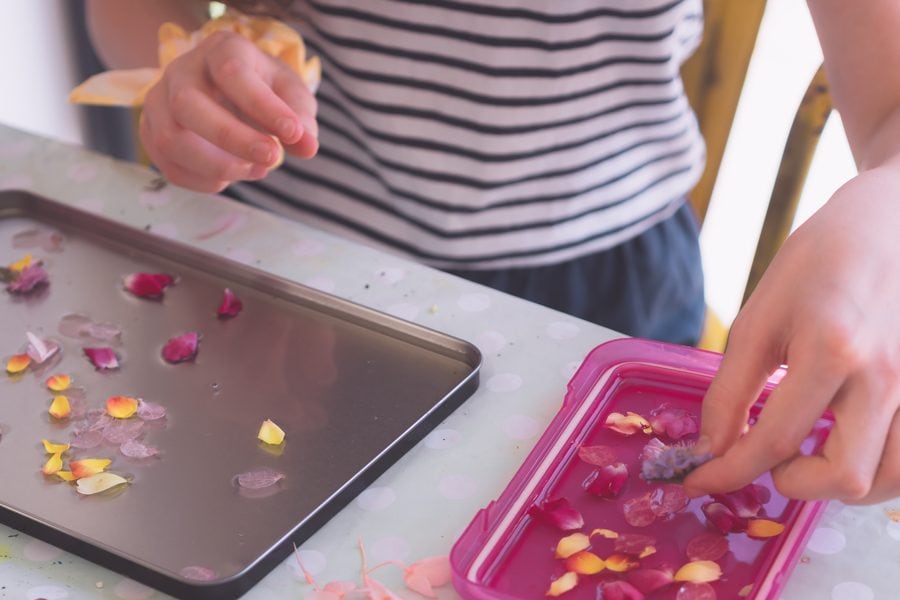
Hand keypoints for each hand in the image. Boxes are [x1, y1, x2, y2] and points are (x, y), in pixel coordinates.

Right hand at [140, 30, 317, 191]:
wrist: (230, 93)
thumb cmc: (264, 90)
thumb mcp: (290, 95)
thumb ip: (301, 118)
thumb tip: (308, 147)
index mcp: (220, 50)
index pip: (232, 73)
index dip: (263, 107)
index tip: (293, 133)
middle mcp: (181, 70)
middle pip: (189, 105)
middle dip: (233, 139)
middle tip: (272, 159)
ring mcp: (159, 102)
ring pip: (171, 139)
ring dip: (217, 165)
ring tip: (256, 171)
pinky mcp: (151, 133)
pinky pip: (169, 165)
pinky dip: (203, 181)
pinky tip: (231, 177)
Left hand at [684, 164, 899, 503]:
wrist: (893, 221)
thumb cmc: (819, 262)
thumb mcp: (760, 317)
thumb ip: (732, 389)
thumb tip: (711, 447)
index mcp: (833, 349)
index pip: (774, 439)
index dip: (729, 472)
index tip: (701, 482)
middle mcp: (887, 377)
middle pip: (843, 478)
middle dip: (791, 482)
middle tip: (766, 458)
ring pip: (889, 482)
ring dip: (838, 485)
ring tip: (807, 456)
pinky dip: (877, 471)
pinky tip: (846, 446)